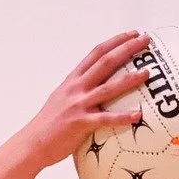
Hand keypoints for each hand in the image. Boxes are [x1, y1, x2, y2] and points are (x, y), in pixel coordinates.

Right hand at [24, 31, 152, 166]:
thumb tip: (96, 88)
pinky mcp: (80, 123)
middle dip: (128, 48)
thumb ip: (78, 91)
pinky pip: (106, 119)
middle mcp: (76, 88)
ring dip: (130, 78)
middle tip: (146, 40)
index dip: (116, 41)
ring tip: (147, 72)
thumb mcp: (61, 99)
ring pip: (109, 87)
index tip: (132, 33)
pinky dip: (123, 117)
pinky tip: (138, 115)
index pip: (96, 53)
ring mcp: (78, 105)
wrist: (32, 144)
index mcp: (73, 81)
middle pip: (106, 62)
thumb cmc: (48, 125)